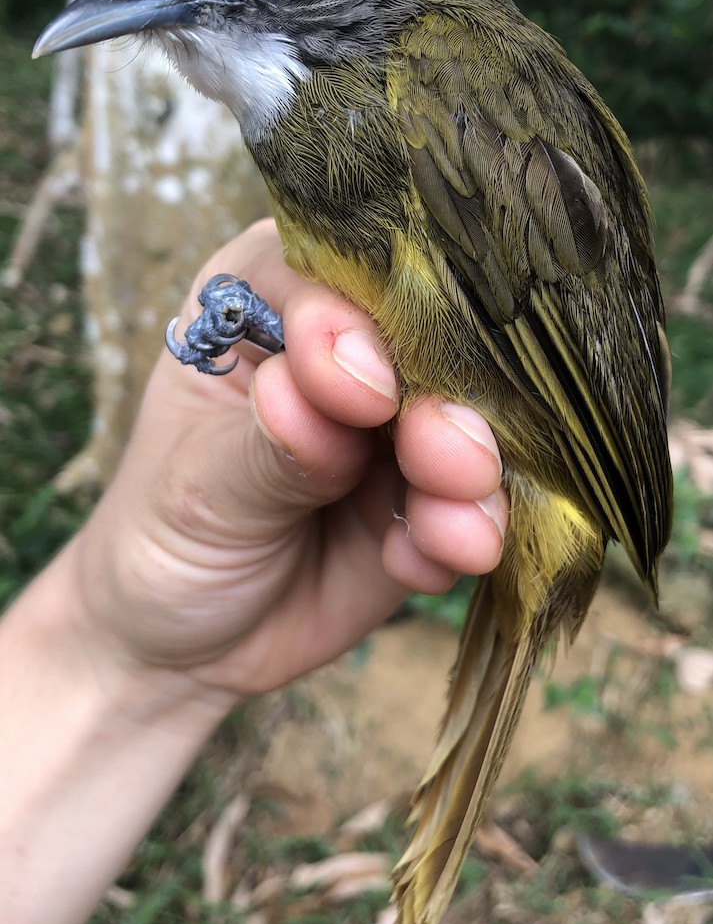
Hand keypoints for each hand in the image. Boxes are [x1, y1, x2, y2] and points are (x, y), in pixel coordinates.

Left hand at [72, 219, 508, 699]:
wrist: (182, 647)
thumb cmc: (163, 534)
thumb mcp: (199, 485)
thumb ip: (275, 439)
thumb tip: (338, 378)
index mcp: (265, 303)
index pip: (331, 275)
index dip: (357, 323)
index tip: (361, 390)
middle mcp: (343, 350)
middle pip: (424, 345)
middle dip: (443, 407)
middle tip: (449, 460)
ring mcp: (394, 427)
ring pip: (462, 426)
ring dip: (466, 477)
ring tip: (453, 531)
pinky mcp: (428, 499)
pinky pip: (469, 507)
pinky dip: (456, 537)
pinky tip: (416, 566)